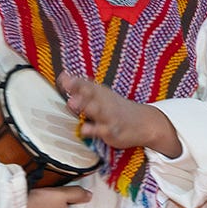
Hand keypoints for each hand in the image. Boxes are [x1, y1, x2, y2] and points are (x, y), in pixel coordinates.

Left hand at [62, 74, 178, 155]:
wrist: (145, 123)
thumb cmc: (117, 109)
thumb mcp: (101, 95)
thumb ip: (81, 88)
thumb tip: (63, 77)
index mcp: (100, 92)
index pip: (85, 84)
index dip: (73, 81)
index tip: (62, 78)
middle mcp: (104, 101)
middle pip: (90, 93)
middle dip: (79, 90)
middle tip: (67, 86)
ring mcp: (108, 115)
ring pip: (95, 109)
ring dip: (84, 105)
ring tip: (72, 103)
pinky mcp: (112, 130)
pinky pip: (102, 130)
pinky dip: (94, 129)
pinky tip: (85, 129)